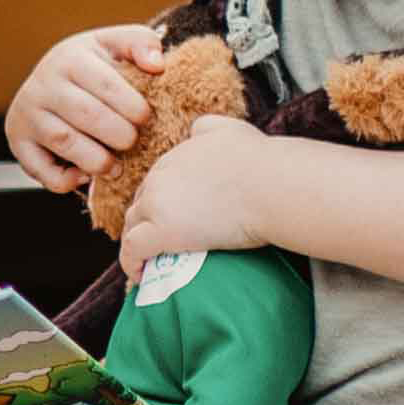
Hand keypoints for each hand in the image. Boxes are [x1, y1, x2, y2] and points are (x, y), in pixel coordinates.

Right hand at [4, 23, 161, 191]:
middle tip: (132, 141)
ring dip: (97, 160)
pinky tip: (84, 175)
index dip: (134, 107)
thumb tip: (156, 65)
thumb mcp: (114, 45)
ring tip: (116, 166)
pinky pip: (42, 169)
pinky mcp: (18, 142)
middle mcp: (42, 85)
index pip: (107, 85)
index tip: (145, 118)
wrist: (48, 81)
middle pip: (87, 114)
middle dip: (119, 134)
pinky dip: (66, 180)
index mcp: (69, 58)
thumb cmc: (92, 66)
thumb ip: (141, 43)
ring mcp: (26, 114)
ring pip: (65, 142)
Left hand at [110, 120, 279, 267]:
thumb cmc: (261, 162)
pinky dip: (131, 263)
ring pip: (132, 225)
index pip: (157, 182)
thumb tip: (194, 132)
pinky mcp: (162, 231)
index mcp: (176, 156)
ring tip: (150, 263)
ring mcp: (158, 203)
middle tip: (161, 244)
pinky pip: (132, 250)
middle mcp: (161, 176)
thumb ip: (208, 128)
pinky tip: (142, 276)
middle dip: (147, 222)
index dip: (161, 202)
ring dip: (138, 243)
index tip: (172, 220)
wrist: (272, 186)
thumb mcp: (230, 130)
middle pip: (141, 203)